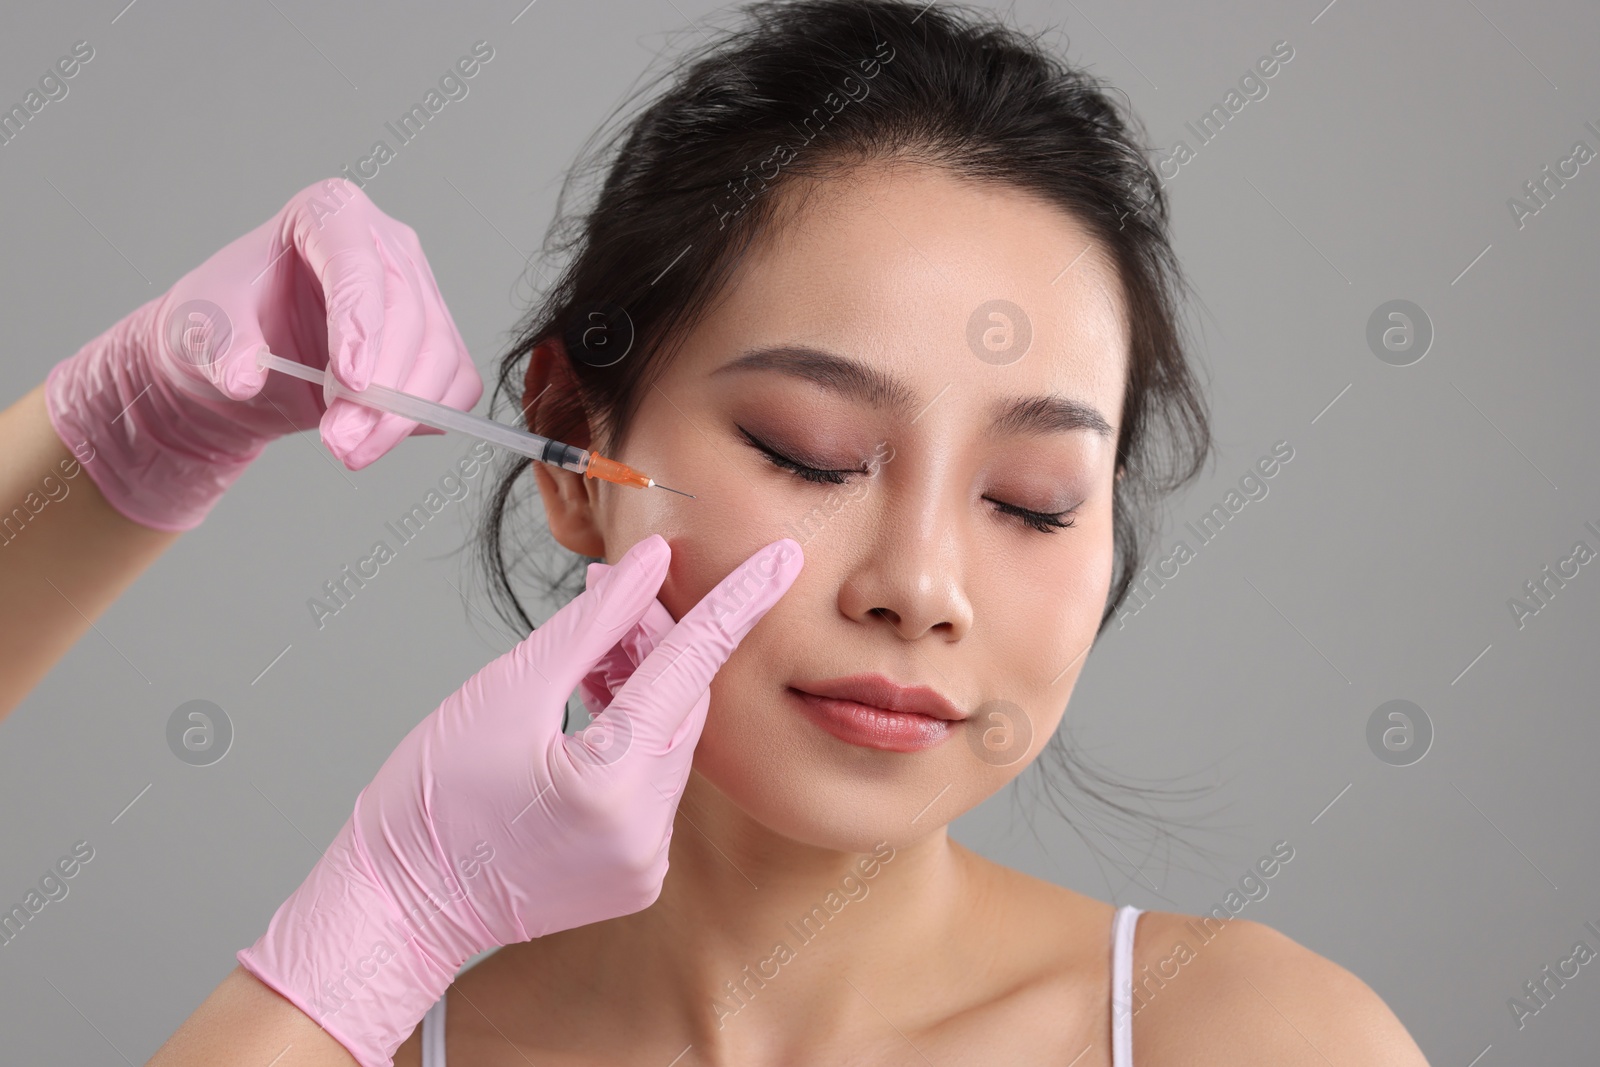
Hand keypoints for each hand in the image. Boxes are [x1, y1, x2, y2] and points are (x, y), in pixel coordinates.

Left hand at [43, 177, 480, 530]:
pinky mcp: (436, 340)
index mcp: (329, 212)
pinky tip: (377, 438)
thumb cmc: (226, 323)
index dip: (361, 325)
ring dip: (401, 414)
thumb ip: (220, 345)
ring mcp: (419, 291)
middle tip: (340, 439)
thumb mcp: (199, 325)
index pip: (358, 264)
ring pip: (440, 354)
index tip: (351, 382)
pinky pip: (456, 382)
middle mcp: (387, 244)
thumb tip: (242, 377)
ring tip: (349, 449)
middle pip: (408, 315)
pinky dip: (424, 418)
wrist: (241, 360)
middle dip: (380, 389)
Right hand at [236, 534, 803, 1066]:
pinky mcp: (635, 877)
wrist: (394, 909)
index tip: (780, 562)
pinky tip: (592, 712)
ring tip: (588, 657)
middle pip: (681, 707)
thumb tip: (644, 568)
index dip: (733, 605)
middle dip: (657, 644)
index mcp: (612, 784)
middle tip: (614, 596)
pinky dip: (633, 742)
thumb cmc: (429, 803)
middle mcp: (644, 833)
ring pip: (670, 745)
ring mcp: (644, 863)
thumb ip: (591, 624)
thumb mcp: (506, 690)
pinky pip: (654, 787)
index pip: (690, 668)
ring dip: (643, 691)